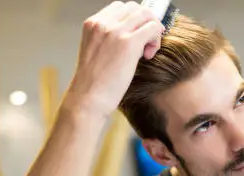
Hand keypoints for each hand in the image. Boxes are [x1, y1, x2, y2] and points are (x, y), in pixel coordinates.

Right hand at [66, 1, 164, 116]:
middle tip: (145, 43)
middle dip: (145, 23)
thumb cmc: (94, 82)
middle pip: (135, 8)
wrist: (88, 98)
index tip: (137, 35)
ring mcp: (115, 31)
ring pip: (147, 15)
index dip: (134, 20)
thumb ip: (110, 37)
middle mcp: (103, 23)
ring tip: (147, 51)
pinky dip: (156, 40)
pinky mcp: (128, 43)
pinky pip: (153, 28)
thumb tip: (134, 33)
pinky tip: (148, 56)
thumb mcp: (97, 51)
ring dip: (152, 31)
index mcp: (93, 24)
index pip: (121, 7)